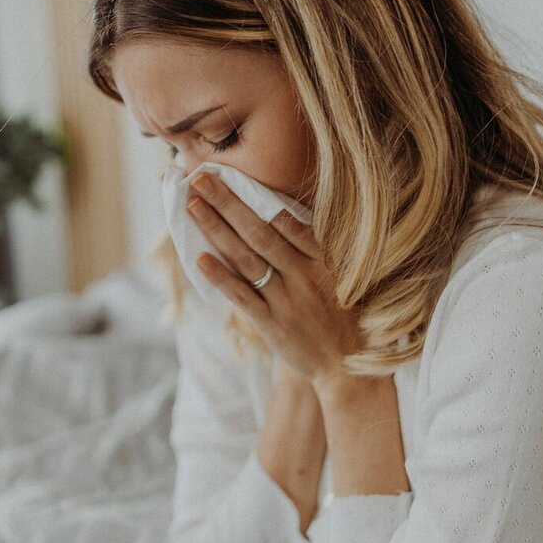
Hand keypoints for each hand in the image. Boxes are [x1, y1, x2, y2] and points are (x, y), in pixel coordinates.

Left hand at [185, 172, 361, 381]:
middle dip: (228, 204)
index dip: (257, 196)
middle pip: (260, 233)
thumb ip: (316, 250)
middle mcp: (304, 276)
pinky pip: (243, 296)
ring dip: (218, 231)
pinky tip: (201, 258)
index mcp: (324, 261)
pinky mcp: (272, 325)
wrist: (349, 366)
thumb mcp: (343, 277)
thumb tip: (281, 218)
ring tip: (194, 207)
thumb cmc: (346, 318)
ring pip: (247, 259)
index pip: (287, 221)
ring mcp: (287, 301)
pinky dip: (221, 277)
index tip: (231, 176)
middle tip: (202, 180)